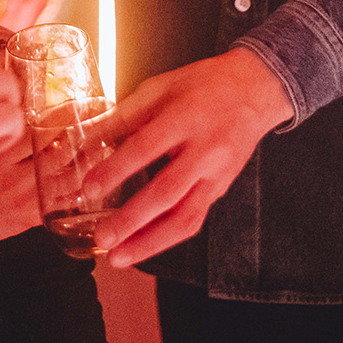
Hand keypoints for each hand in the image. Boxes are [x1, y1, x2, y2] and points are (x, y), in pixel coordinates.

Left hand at [86, 48, 292, 267]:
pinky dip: (167, 237)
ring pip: (185, 218)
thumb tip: (87, 137)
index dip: (115, 170)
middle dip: (131, 220)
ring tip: (119, 257)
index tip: (88, 188)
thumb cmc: (204, 85)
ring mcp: (217, 174)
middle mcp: (204, 151)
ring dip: (150, 243)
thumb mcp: (161, 86)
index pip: (146, 149)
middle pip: (166, 192)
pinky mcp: (221, 189)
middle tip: (102, 237)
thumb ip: (125, 114)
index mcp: (185, 118)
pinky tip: (143, 247)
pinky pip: (194, 219)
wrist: (255, 91)